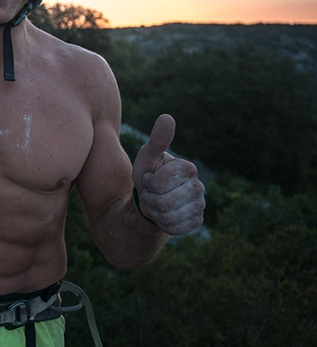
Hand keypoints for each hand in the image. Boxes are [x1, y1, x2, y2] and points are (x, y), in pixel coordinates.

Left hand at [132, 114, 205, 234]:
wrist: (150, 201)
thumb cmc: (148, 176)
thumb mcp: (146, 159)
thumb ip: (156, 141)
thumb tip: (167, 117)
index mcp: (188, 168)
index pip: (160, 182)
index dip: (148, 183)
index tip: (149, 179)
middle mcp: (199, 187)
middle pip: (165, 203)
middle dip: (150, 199)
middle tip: (151, 194)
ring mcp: (200, 206)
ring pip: (169, 217)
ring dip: (155, 213)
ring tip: (156, 204)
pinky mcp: (196, 221)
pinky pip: (175, 228)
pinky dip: (164, 225)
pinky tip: (164, 216)